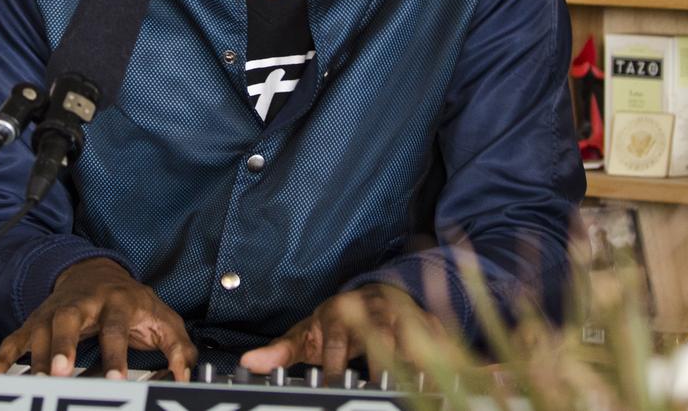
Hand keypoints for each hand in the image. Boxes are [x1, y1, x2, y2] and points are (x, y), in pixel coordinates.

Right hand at [0, 257, 197, 380]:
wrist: (97, 272)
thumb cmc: (132, 303)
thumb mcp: (161, 317)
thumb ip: (177, 346)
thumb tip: (185, 375)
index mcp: (117, 301)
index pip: (116, 327)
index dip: (116, 354)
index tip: (116, 381)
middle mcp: (83, 303)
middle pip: (69, 321)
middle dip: (64, 346)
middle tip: (62, 373)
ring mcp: (57, 310)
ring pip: (42, 330)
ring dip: (36, 356)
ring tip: (36, 383)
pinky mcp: (38, 320)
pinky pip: (18, 338)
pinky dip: (4, 356)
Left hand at [238, 283, 443, 378]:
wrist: (369, 298)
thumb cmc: (335, 324)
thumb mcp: (306, 336)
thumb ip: (279, 352)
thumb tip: (247, 363)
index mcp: (339, 312)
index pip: (337, 338)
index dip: (336, 362)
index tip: (334, 385)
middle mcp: (371, 309)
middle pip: (378, 335)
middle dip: (379, 362)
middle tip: (376, 389)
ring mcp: (401, 314)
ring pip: (411, 335)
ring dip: (412, 360)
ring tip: (413, 387)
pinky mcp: (427, 322)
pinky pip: (439, 339)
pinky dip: (440, 358)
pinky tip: (437, 381)